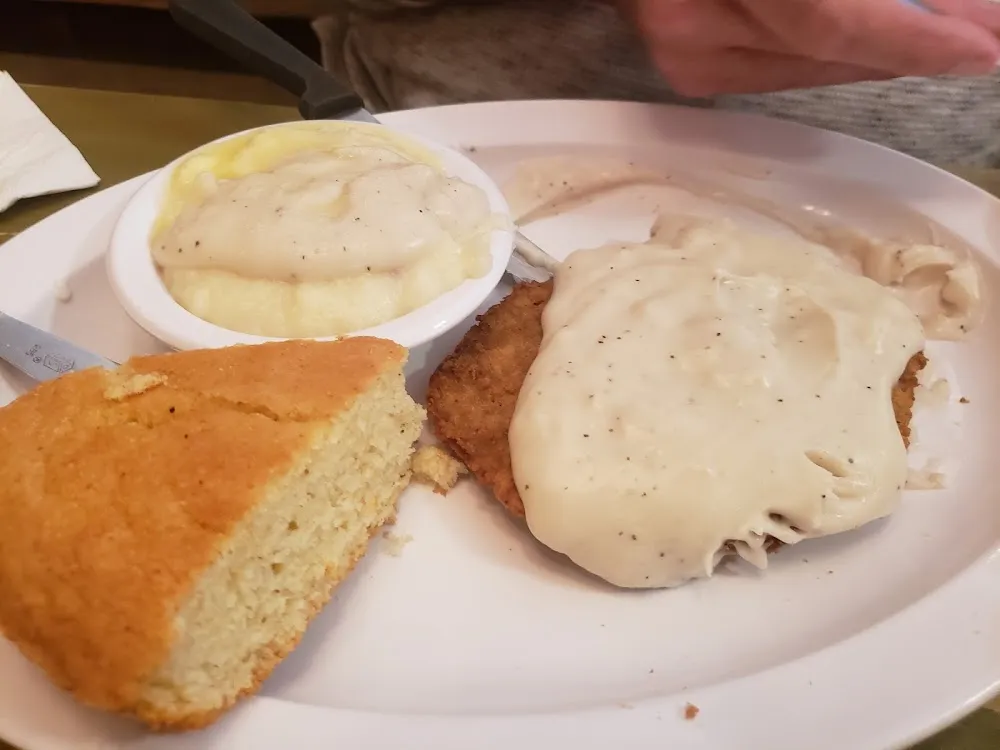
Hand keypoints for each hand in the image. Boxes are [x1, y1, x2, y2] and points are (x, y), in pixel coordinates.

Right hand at [620, 0, 999, 95]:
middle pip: (822, 52)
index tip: (979, 45)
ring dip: (881, 56)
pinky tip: (879, 49)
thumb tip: (936, 6)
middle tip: (983, 38)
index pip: (827, 20)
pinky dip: (837, 60)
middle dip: (912, 46)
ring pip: (807, 71)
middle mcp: (690, 23)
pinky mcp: (688, 70)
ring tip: (947, 42)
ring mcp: (684, 54)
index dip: (909, 38)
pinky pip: (780, 76)